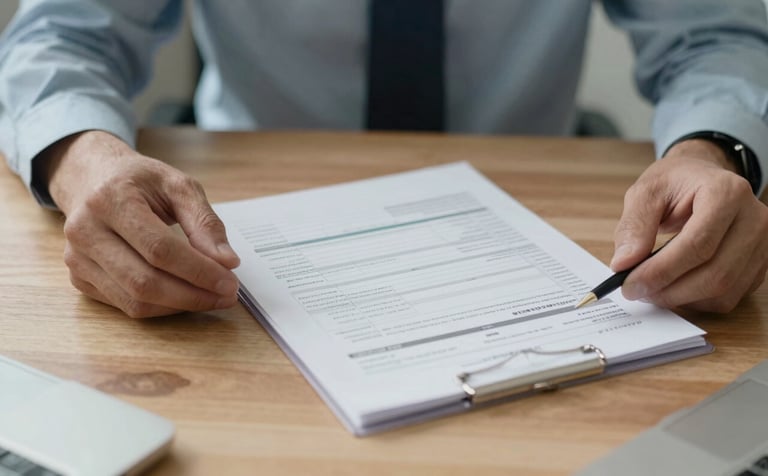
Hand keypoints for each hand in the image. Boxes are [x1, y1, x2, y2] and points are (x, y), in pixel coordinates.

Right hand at [43, 131, 240, 317]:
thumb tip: (227, 262)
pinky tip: (184, 296)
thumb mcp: (178, 186)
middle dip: (193, 295)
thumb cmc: (139, 181)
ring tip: (211, 298)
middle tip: (227, 296)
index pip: (159, 249)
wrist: (91, 178)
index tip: (230, 282)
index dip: (198, 271)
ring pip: (135, 300)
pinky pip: (125, 304)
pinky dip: (161, 307)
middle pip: (145, 281)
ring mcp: (77, 258)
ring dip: (180, 306)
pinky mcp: (79, 277)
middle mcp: (86, 230)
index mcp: (111, 200)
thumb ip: (205, 222)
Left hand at [611, 139, 767, 311]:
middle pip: (714, 273)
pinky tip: (673, 288)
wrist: (703, 179)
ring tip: (651, 289)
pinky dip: (696, 301)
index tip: (629, 283)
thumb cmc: (676, 183)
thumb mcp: (646, 193)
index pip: (698, 244)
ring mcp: (761, 245)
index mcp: (727, 193)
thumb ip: (634, 226)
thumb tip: (623, 264)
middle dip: (669, 290)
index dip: (661, 270)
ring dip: (680, 299)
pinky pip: (728, 297)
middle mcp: (753, 219)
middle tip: (635, 291)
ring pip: (723, 291)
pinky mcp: (758, 265)